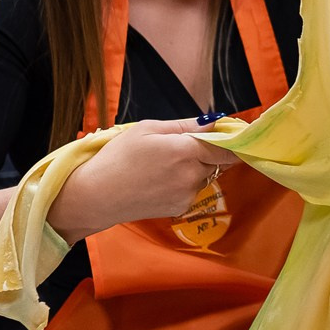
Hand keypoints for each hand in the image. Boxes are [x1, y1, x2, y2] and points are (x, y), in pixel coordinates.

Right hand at [50, 119, 238, 243]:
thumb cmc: (117, 157)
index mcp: (185, 151)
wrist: (97, 196)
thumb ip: (184, 126)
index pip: (227, 148)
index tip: (233, 132)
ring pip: (205, 175)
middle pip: (218, 161)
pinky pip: (192, 190)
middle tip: (184, 144)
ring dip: (196, 167)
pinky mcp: (180, 208)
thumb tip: (213, 122)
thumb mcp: (147, 129)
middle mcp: (191, 176)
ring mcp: (187, 195)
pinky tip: (160, 179)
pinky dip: (185, 182)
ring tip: (164, 163)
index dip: (233, 140)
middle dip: (209, 151)